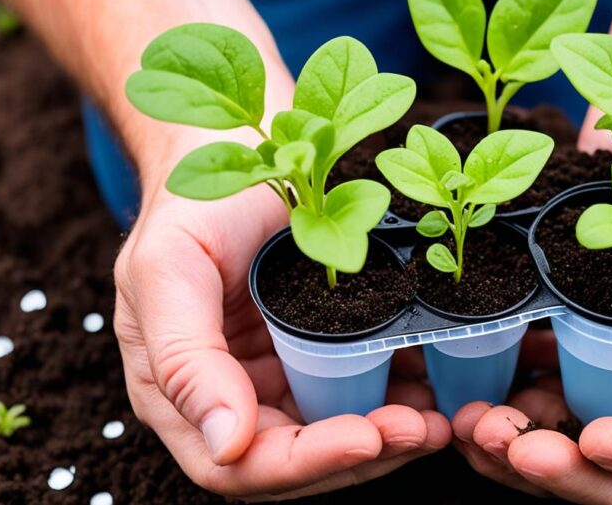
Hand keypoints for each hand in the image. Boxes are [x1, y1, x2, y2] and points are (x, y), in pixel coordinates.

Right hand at [113, 165, 449, 499]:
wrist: (237, 149)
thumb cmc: (195, 203)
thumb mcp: (170, 267)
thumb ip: (185, 359)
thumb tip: (228, 444)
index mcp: (174, 392)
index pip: (238, 463)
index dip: (305, 462)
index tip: (366, 436)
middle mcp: (225, 396)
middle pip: (295, 460)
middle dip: (362, 452)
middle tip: (424, 427)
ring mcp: (273, 377)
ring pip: (332, 434)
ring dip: (388, 437)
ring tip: (440, 419)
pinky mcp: (314, 352)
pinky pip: (356, 390)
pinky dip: (393, 397)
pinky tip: (432, 389)